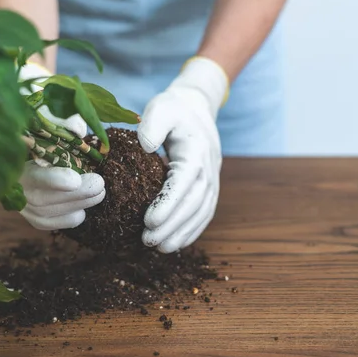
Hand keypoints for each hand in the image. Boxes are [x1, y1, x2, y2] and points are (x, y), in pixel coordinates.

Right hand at [17, 62, 105, 229]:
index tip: (74, 180)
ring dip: (76, 205)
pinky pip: (43, 222)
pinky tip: (82, 211)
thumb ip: (63, 117)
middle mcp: (6, 177)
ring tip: (100, 192)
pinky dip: (65, 220)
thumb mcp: (48, 107)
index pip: (27, 170)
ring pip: (42, 211)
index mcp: (8, 151)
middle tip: (100, 184)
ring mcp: (14, 196)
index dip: (52, 179)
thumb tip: (79, 131)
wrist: (28, 122)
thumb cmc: (40, 111)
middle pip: (38, 197)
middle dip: (74, 195)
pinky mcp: (26, 208)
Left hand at [138, 57, 228, 252]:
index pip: (184, 183)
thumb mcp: (161, 108)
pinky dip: (192, 230)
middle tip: (148, 241)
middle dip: (173, 225)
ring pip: (201, 212)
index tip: (148, 221)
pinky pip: (205, 213)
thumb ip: (153, 124)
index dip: (168, 204)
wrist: (198, 111)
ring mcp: (212, 180)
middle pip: (194, 203)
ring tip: (160, 248)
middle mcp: (208, 169)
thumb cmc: (174, 111)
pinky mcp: (209, 188)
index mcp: (196, 151)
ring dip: (183, 233)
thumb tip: (145, 147)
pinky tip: (176, 243)